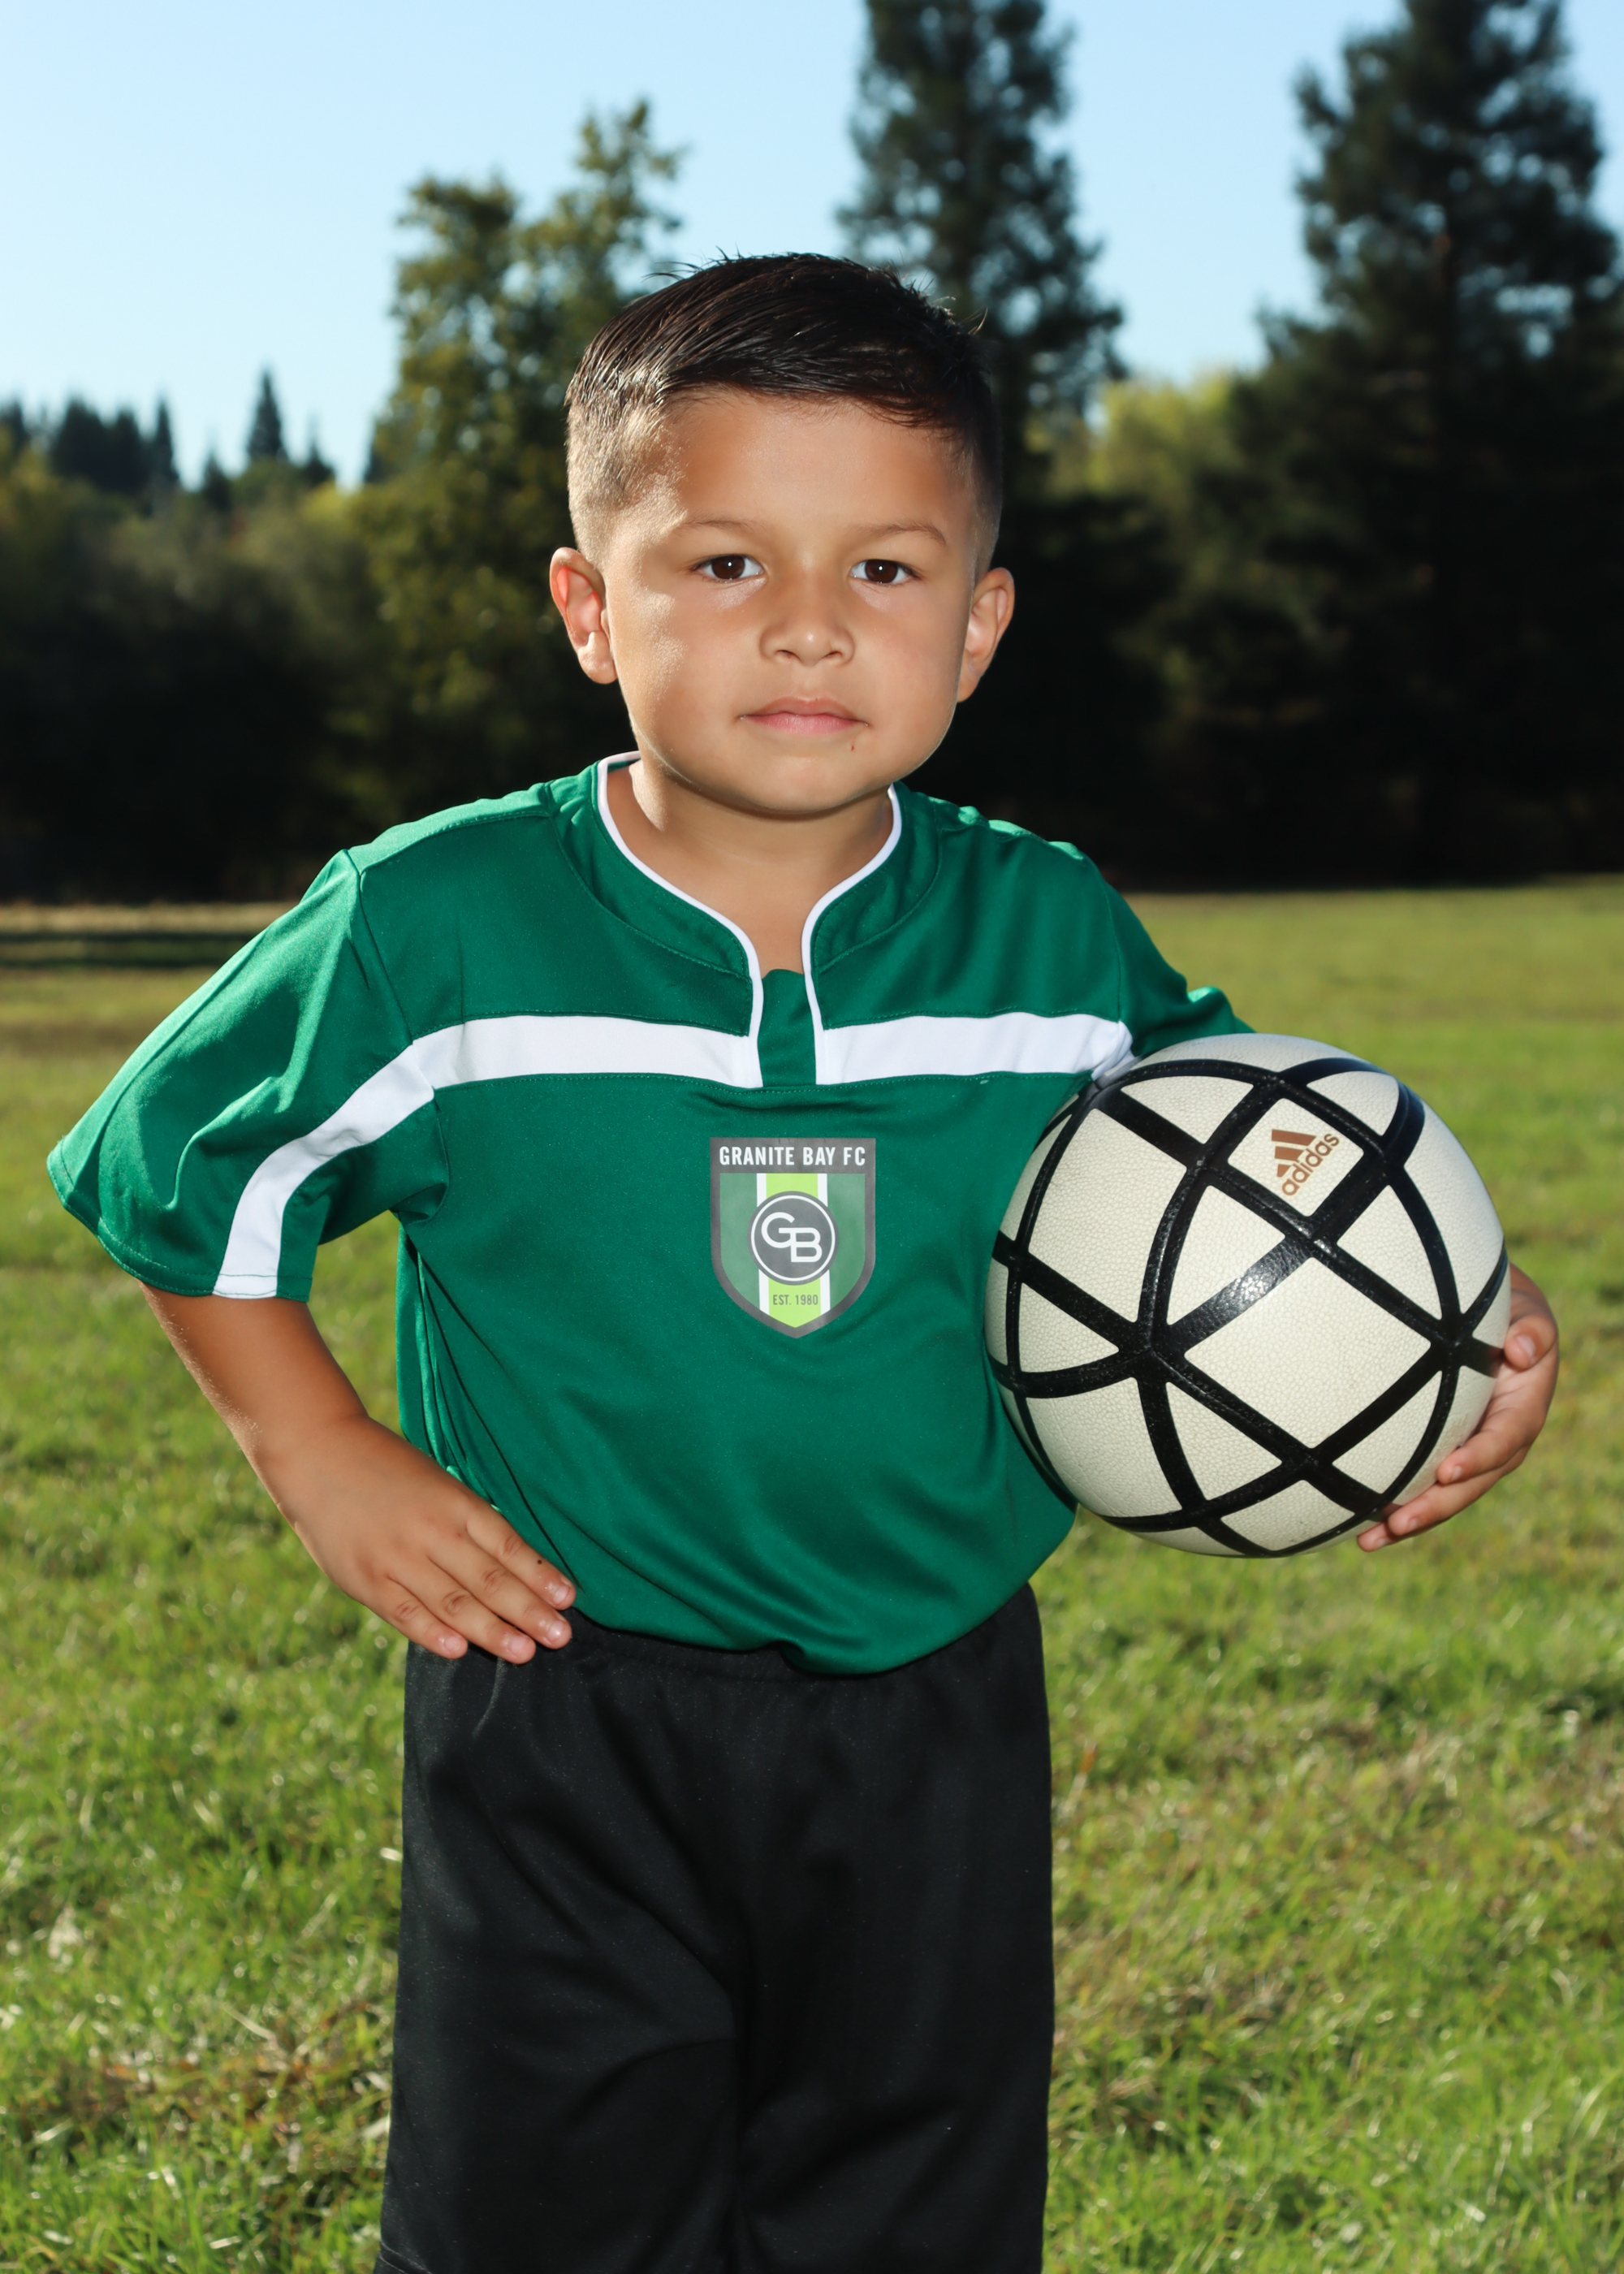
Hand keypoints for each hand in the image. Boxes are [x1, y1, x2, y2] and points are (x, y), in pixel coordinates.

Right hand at [143, 1289, 574, 1660]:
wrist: (318, 1454)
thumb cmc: (390, 1470)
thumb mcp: (439, 1484)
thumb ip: (470, 1525)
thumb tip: (516, 1566)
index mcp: (455, 1503)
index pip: (508, 1546)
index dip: (539, 1575)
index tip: (568, 1599)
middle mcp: (431, 1532)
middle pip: (489, 1580)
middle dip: (528, 1611)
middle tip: (562, 1637)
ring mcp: (397, 1558)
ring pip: (453, 1603)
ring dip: (492, 1631)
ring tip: (525, 1652)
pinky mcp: (366, 1579)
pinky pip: (405, 1612)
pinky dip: (433, 1633)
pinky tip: (460, 1650)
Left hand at [1357, 1262, 1557, 1551]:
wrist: (1486, 1321)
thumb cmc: (1504, 1311)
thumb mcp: (1526, 1313)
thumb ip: (1532, 1328)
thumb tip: (1521, 1349)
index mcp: (1521, 1411)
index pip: (1503, 1441)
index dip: (1478, 1459)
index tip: (1447, 1471)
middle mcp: (1498, 1442)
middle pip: (1471, 1485)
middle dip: (1436, 1506)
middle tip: (1399, 1522)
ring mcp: (1469, 1454)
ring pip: (1443, 1496)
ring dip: (1409, 1520)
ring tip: (1369, 1539)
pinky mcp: (1441, 1457)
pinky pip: (1420, 1486)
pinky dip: (1391, 1509)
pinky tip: (1357, 1528)